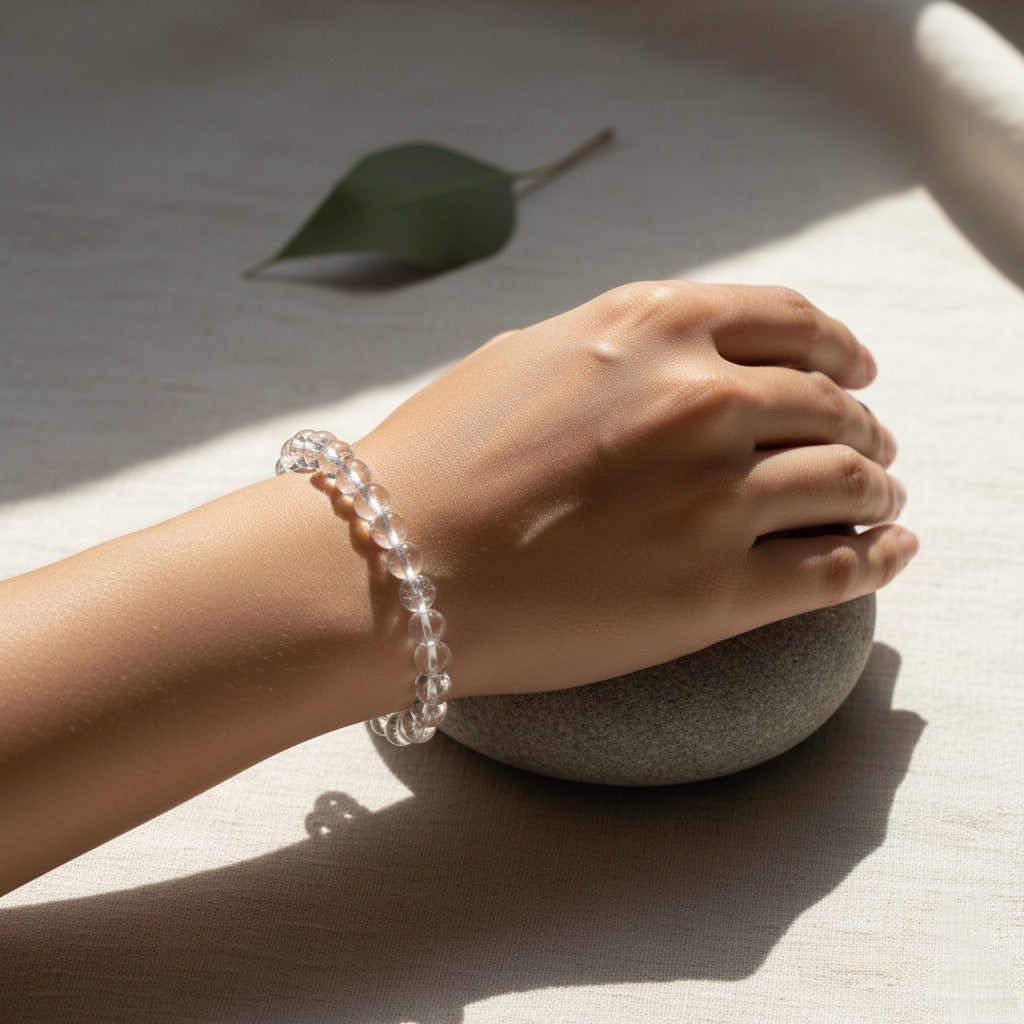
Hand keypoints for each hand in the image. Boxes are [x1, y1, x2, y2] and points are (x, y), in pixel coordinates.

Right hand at [359, 281, 915, 697]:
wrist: (387, 567)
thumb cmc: (436, 465)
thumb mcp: (526, 358)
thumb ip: (616, 348)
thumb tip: (674, 361)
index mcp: (649, 327)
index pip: (788, 320)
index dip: (835, 346)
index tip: (853, 369)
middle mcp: (698, 398)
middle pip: (830, 404)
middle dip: (860, 425)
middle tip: (868, 447)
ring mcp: (714, 496)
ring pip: (848, 482)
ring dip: (875, 489)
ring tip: (878, 502)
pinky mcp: (714, 591)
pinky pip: (836, 568)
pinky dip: (877, 557)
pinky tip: (890, 551)